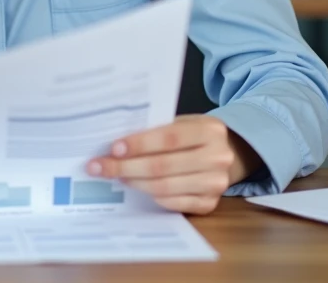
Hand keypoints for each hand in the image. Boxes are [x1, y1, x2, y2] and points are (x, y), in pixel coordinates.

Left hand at [85, 115, 259, 214]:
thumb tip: (115, 144)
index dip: (139, 144)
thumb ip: (157, 129)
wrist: (228, 154)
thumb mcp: (182, 122)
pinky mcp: (209, 204)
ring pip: (164, 187)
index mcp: (210, 130)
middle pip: (162, 166)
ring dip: (134, 182)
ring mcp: (216, 184)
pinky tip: (135, 187)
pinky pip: (172, 203)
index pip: (169, 138)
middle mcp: (218, 158)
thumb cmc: (194, 135)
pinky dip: (150, 196)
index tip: (113, 148)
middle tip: (99, 166)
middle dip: (125, 167)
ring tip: (115, 175)